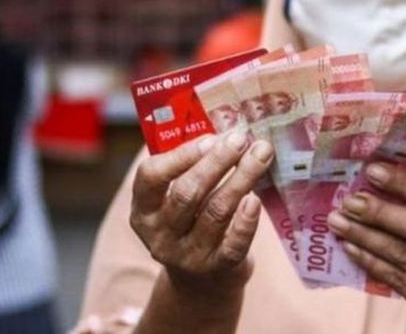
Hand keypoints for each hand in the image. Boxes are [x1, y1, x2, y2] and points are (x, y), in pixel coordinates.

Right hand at [130, 132, 273, 294]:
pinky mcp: (217, 268)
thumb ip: (191, 166)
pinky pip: (234, 242)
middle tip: (241, 138)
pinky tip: (256, 199)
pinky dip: (247, 219)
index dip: (181, 155)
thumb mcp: (179, 196)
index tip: (211, 137)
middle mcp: (160, 234)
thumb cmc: (194, 220)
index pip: (151, 177)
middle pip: (187, 193)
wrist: (202, 280)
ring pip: (216, 212)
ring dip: (241, 178)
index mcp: (144, 209)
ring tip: (261, 154)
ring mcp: (187, 255)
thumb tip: (225, 125)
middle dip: (217, 162)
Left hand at [327, 162, 405, 327]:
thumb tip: (380, 176)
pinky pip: (393, 278)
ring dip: (365, 237)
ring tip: (339, 221)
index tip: (373, 171)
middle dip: (380, 214)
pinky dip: (368, 260)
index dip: (404, 184)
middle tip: (350, 201)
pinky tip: (350, 245)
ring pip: (401, 256)